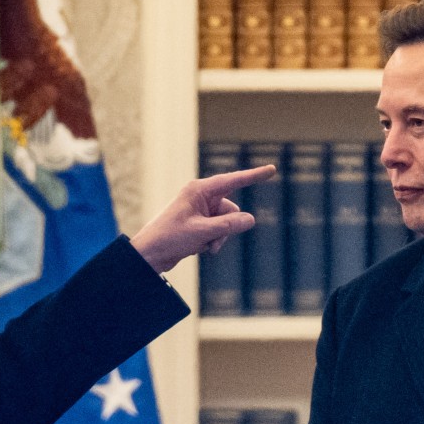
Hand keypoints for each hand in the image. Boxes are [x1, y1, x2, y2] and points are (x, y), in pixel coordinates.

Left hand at [130, 164, 276, 273]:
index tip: (272, 169)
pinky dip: (214, 240)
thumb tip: (250, 219)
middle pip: (231, 209)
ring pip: (227, 223)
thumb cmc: (170, 237)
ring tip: (205, 247)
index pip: (233, 180)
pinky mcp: (200, 224)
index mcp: (199, 190)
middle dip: (227, 227)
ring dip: (220, 237)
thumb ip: (228, 225)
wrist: (150, 254)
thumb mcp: (202, 232)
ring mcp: (201, 211)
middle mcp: (201, 197)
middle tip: (212, 240)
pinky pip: (219, 230)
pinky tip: (200, 248)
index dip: (254, 176)